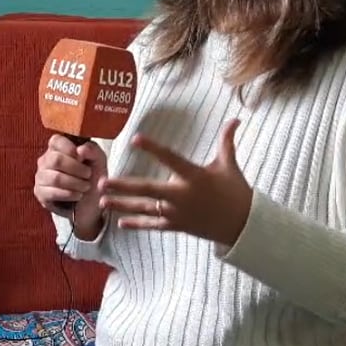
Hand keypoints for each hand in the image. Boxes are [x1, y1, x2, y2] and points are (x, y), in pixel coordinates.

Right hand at [33, 134, 108, 239]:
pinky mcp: (40, 192)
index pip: (56, 141)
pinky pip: (52, 192)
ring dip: (75, 183)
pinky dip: (69, 194)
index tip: (83, 158)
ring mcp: (41, 176)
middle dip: (76, 169)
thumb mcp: (99, 161)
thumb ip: (92, 150)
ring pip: (55, 178)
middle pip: (56, 160)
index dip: (71, 149)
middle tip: (88, 175)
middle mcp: (45, 160)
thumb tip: (80, 150)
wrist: (90, 203)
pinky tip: (77, 195)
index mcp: (57, 148)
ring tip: (85, 187)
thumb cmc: (93, 178)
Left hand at [99, 119, 251, 245]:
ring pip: (145, 209)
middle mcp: (182, 195)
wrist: (243, 225)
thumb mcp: (229, 165)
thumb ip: (226, 141)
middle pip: (147, 189)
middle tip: (102, 182)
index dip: (153, 148)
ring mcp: (177, 213)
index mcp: (194, 176)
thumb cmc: (235, 191)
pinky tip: (120, 223)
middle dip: (123, 186)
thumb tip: (236, 119)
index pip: (170, 158)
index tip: (135, 139)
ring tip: (102, 201)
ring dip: (123, 205)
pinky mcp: (177, 226)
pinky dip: (137, 224)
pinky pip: (154, 225)